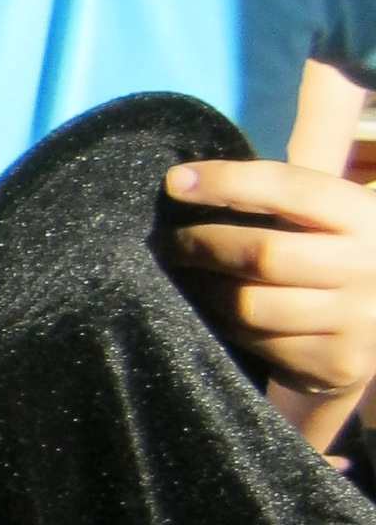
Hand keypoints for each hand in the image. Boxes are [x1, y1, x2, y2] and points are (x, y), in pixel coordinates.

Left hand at [167, 157, 375, 413]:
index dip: (227, 182)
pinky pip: (258, 343)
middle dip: (201, 245)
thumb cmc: (346, 253)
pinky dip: (226, 325)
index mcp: (367, 217)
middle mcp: (368, 267)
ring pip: (251, 305)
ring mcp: (357, 321)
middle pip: (262, 253)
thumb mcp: (336, 214)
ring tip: (186, 276)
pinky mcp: (337, 364)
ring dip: (204, 289)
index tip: (175, 182)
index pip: (290, 188)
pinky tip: (216, 311)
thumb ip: (288, 184)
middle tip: (168, 243)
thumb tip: (205, 159)